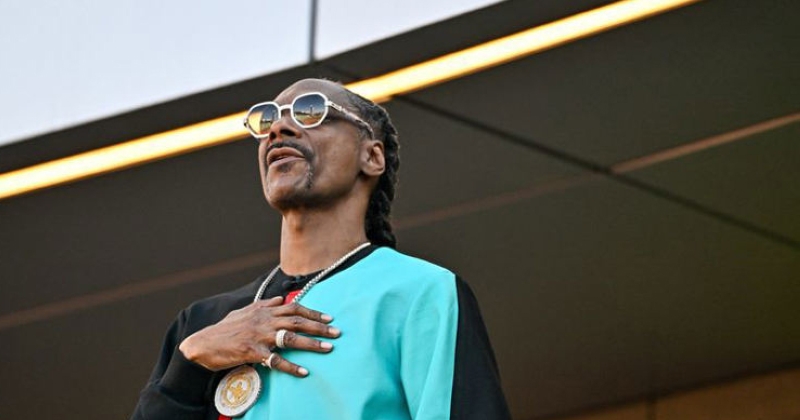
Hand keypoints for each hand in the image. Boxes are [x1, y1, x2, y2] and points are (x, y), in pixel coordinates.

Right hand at [178, 296, 339, 376]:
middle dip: (319, 326)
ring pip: (290, 338)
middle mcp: (264, 321)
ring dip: (311, 344)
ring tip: (328, 348)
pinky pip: (275, 360)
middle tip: (337, 332)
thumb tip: (280, 298)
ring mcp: (258, 336)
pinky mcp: (252, 352)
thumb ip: (264, 304)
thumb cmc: (224, 329)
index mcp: (263, 310)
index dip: (312, 312)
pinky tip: (303, 372)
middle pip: (297, 321)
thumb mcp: (244, 311)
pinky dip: (291, 366)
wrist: (201, 344)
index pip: (293, 308)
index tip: (328, 317)